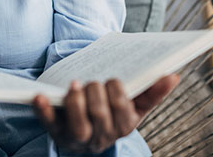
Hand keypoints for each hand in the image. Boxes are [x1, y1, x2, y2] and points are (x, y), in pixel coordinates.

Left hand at [33, 74, 179, 153]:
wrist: (88, 137)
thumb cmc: (113, 114)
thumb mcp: (135, 106)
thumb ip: (153, 92)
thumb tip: (174, 76)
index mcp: (123, 126)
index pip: (121, 109)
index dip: (115, 92)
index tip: (112, 79)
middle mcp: (101, 136)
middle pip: (99, 114)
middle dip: (95, 93)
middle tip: (92, 81)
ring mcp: (78, 137)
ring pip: (77, 125)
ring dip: (75, 102)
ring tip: (74, 85)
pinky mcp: (57, 133)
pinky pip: (49, 124)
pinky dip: (44, 111)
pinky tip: (39, 97)